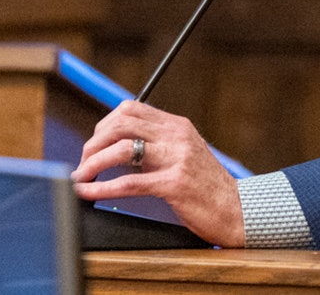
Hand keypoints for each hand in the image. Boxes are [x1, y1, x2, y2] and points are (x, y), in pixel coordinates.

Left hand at [71, 100, 244, 247]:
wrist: (238, 210)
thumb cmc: (208, 188)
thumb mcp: (186, 155)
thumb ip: (158, 146)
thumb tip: (117, 148)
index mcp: (178, 126)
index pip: (131, 109)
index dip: (104, 124)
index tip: (95, 144)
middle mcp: (177, 136)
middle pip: (120, 124)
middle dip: (93, 143)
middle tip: (83, 163)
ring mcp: (177, 158)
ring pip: (120, 149)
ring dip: (92, 162)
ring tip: (81, 176)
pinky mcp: (175, 184)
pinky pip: (129, 183)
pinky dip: (102, 187)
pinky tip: (89, 192)